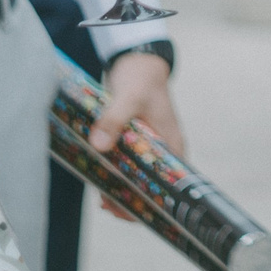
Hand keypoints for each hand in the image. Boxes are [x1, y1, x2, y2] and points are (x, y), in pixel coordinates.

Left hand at [87, 50, 186, 219]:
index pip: (167, 187)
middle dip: (129, 199)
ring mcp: (149, 148)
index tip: (126, 208)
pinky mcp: (134, 142)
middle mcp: (164, 152)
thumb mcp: (128, 97)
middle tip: (105, 203)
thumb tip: (98, 146)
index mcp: (173, 147)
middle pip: (151, 187)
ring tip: (100, 195)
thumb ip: (114, 119)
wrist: (138, 61)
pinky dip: (113, 172)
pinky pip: (125, 164)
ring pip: (136, 178)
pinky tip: (97, 176)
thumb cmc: (141, 78)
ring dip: (119, 187)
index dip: (149, 203)